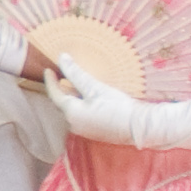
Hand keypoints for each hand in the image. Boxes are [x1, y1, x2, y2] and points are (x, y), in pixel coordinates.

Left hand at [47, 53, 190, 151]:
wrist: (143, 128)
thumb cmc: (119, 107)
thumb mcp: (96, 88)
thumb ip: (76, 74)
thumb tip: (61, 58)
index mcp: (72, 114)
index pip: (55, 95)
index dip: (51, 81)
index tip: (48, 69)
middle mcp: (74, 125)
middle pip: (63, 103)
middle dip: (61, 89)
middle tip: (61, 74)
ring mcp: (85, 130)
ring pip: (73, 110)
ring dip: (72, 96)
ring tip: (74, 83)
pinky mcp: (96, 132)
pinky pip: (82, 115)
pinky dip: (81, 104)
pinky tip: (89, 97)